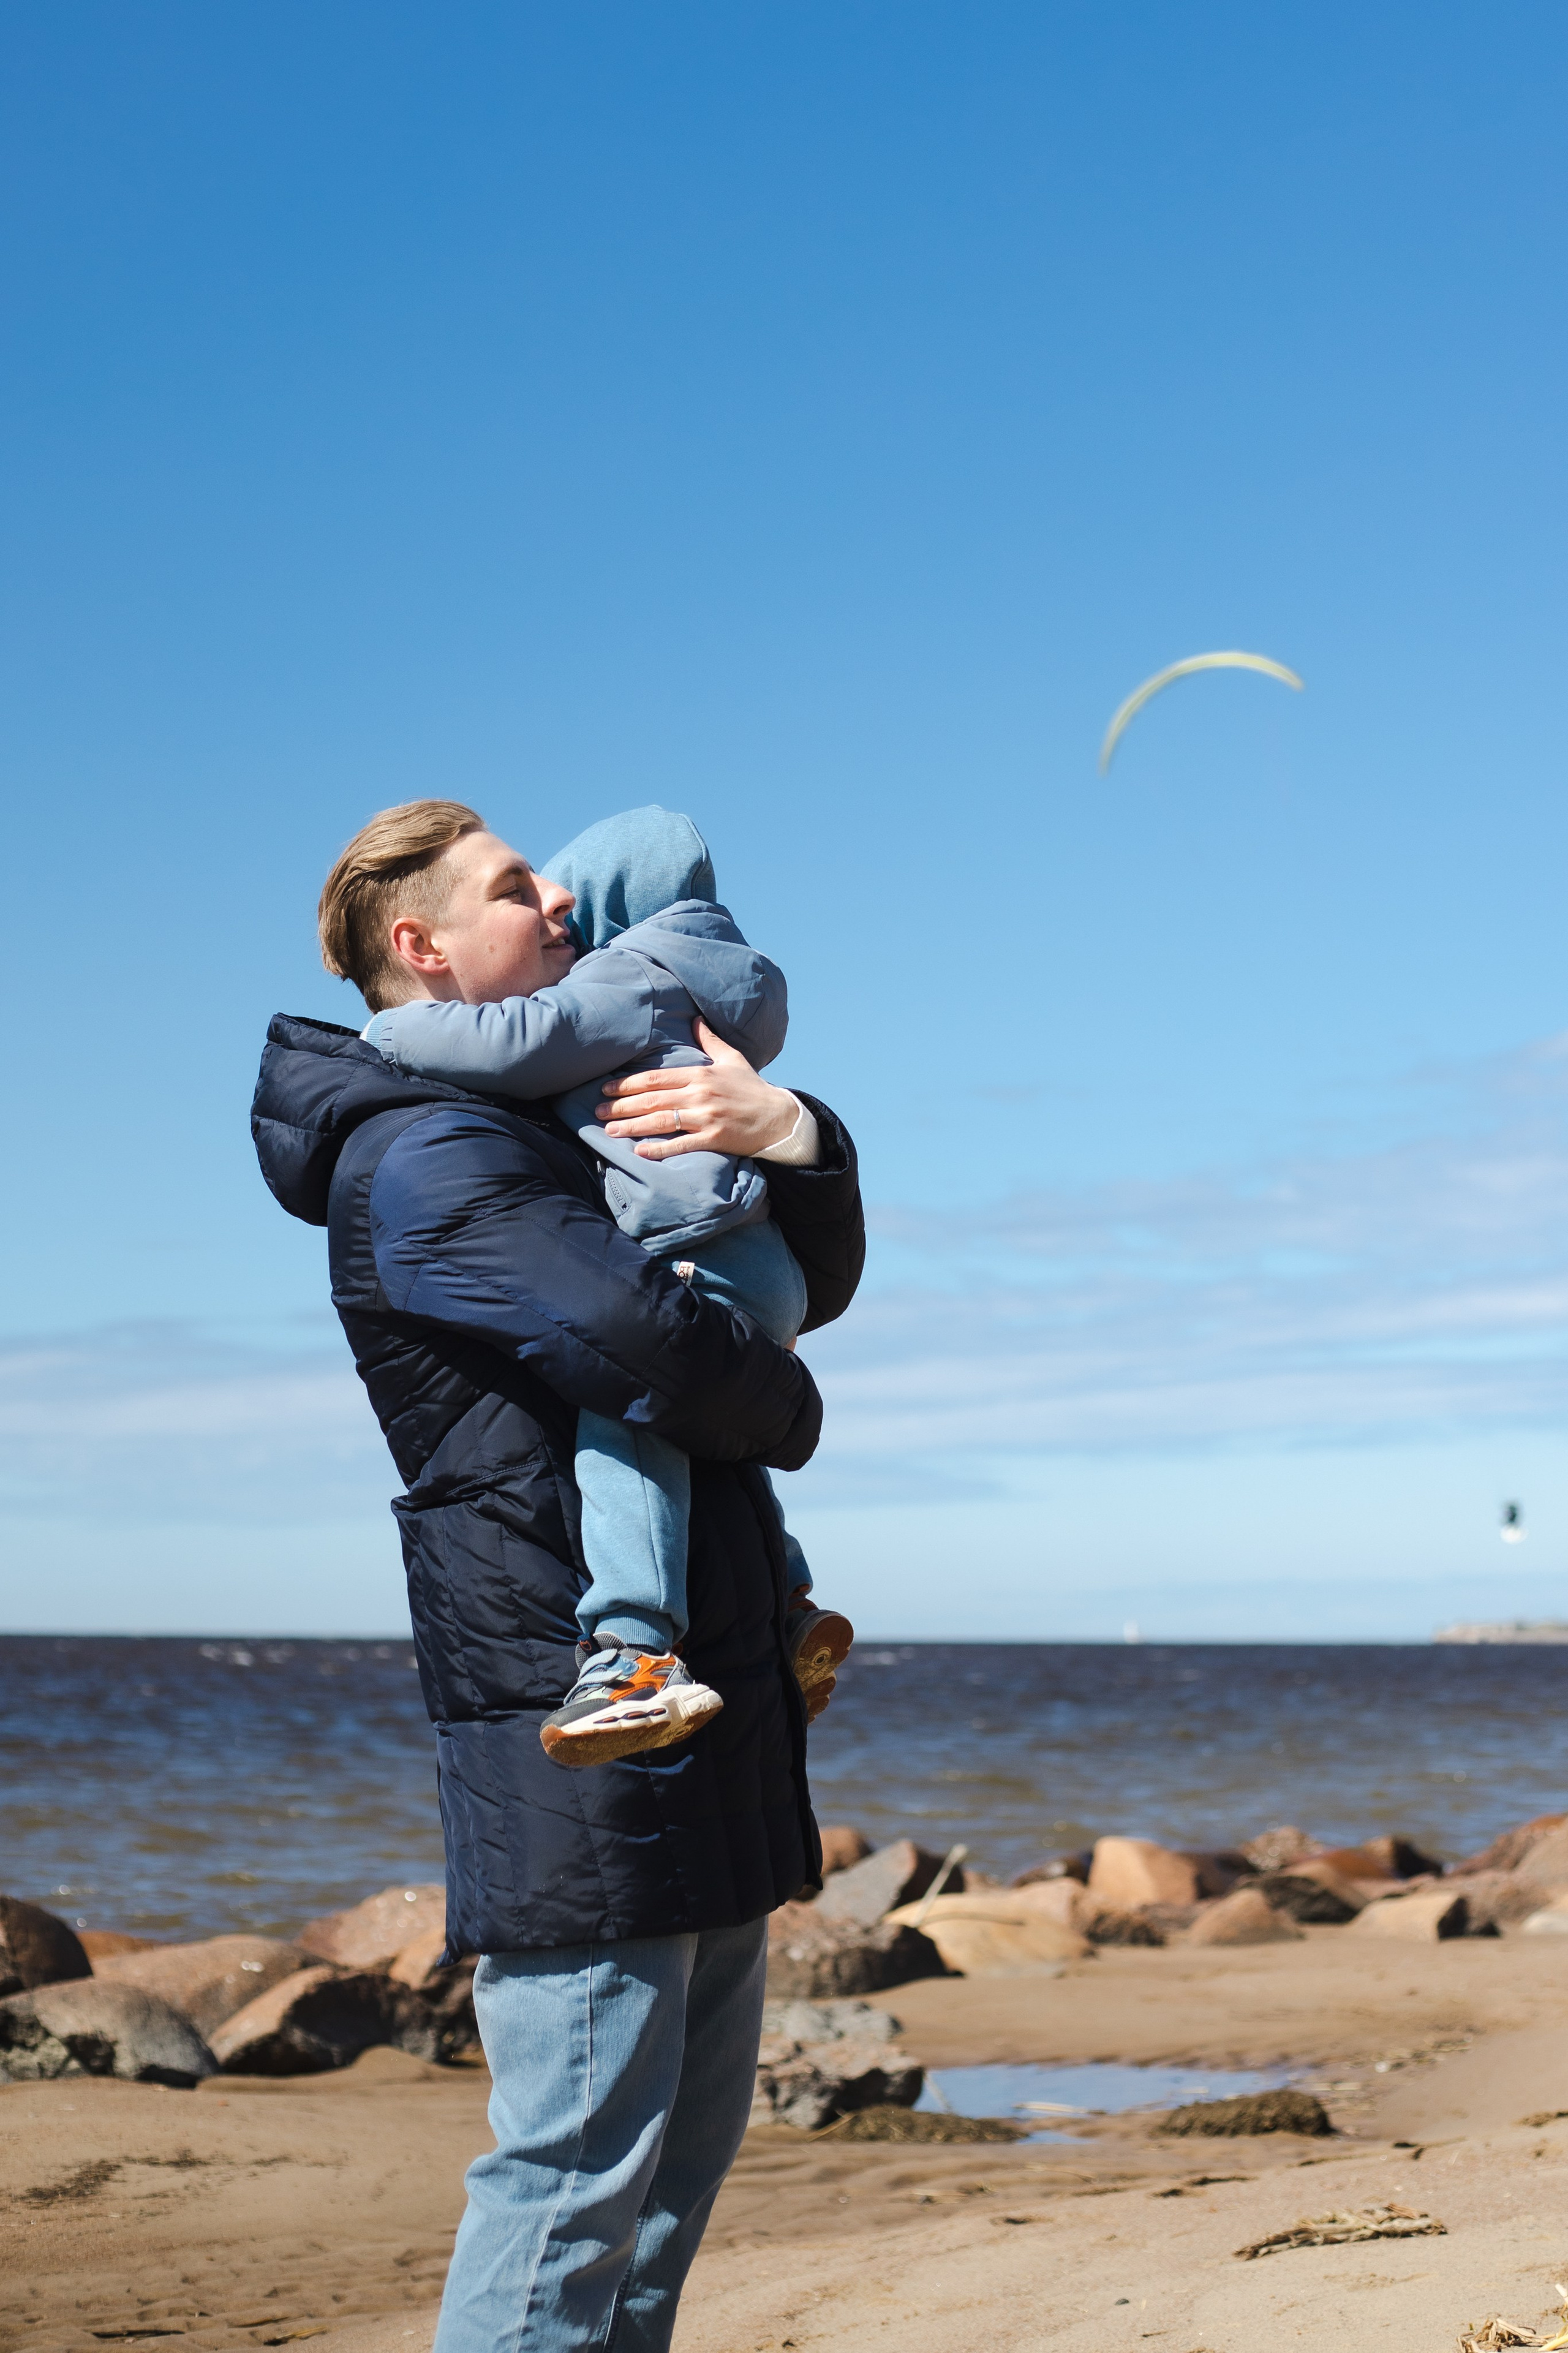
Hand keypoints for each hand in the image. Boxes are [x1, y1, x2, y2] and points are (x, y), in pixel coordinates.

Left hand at [596, 1021, 799, 1159]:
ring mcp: (707, 1117)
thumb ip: (710, 1040)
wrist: (779, 1118)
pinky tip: (640, 1152)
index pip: (656, 1077)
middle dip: (622, 1106)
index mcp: (701, 1073)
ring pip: (662, 1121)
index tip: (607, 1089)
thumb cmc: (753, 1088)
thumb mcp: (733, 1059)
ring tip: (610, 1131)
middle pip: (653, 1099)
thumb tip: (695, 1019)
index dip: (628, 1083)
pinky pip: (682, 1144)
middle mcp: (701, 1094)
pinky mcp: (715, 1139)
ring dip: (633, 1127)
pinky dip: (660, 1149)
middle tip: (598, 1111)